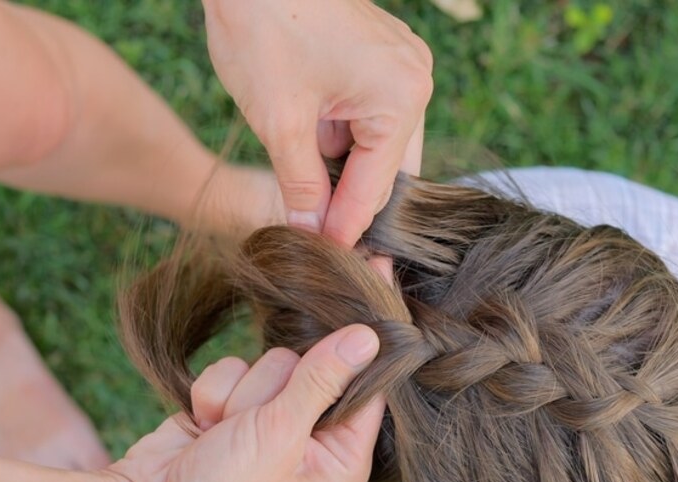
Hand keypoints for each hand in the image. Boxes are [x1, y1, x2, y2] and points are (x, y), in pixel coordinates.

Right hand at [103, 324, 383, 481]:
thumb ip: (324, 379)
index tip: (359, 308)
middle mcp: (312, 446)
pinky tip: (203, 426)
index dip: (361, 354)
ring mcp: (270, 427)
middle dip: (277, 387)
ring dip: (241, 393)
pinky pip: (235, 370)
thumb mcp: (280, 434)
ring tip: (224, 431)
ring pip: (272, 364)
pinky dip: (214, 394)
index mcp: (341, 464)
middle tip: (256, 423)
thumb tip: (370, 338)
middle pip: (317, 369)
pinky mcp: (233, 412)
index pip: (369, 392)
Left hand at [202, 0, 432, 245]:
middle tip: (325, 244)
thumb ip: (299, 184)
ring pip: (379, 147)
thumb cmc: (262, 24)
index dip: (347, 227)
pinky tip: (315, 161)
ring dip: (345, 174)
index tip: (329, 261)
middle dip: (351, 204)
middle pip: (388, 170)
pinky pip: (369, 117)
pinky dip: (342, 142)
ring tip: (313, 207)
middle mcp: (414, 81)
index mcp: (402, 96)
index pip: (377, 186)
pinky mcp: (380, 58)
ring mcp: (401, 66)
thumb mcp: (279, 119)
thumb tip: (311, 232)